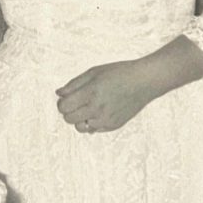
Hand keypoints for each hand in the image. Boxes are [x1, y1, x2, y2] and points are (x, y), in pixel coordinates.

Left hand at [56, 37, 202, 133]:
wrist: (144, 81)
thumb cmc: (119, 72)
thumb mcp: (94, 72)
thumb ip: (74, 84)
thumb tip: (59, 94)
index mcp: (91, 93)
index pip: (64, 107)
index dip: (62, 102)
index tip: (67, 97)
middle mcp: (97, 109)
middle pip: (69, 119)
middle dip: (68, 111)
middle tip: (76, 102)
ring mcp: (106, 119)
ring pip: (80, 127)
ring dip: (79, 119)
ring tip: (87, 108)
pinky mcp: (113, 125)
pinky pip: (94, 129)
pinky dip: (92, 122)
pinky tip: (99, 111)